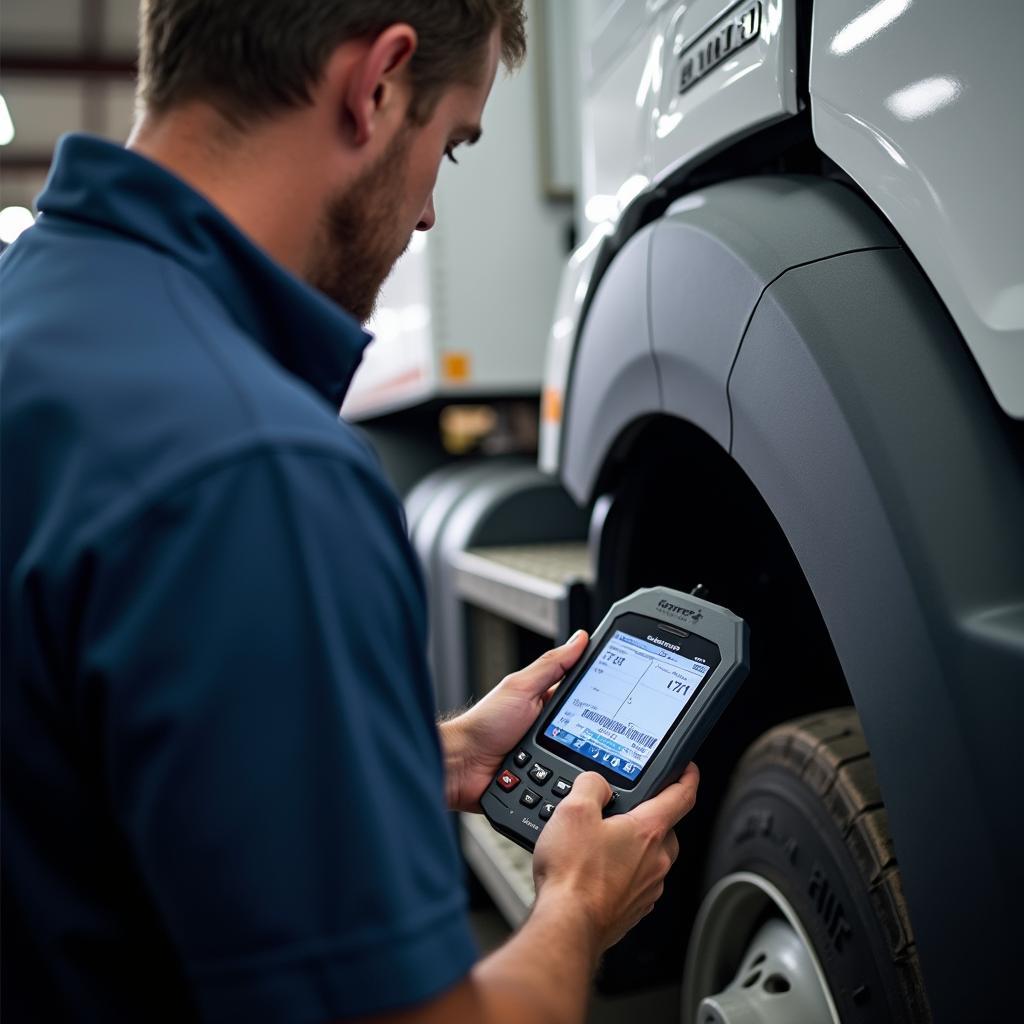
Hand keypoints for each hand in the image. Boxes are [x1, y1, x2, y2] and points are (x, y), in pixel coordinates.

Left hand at [441, 630, 588, 811]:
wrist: (461, 766)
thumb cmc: (484, 724)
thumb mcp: (521, 687)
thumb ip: (551, 665)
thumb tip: (580, 639)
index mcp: (548, 703)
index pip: (586, 698)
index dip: (605, 698)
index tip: (624, 700)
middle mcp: (550, 731)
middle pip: (589, 734)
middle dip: (594, 740)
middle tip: (597, 741)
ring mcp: (547, 757)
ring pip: (580, 763)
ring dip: (579, 765)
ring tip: (570, 762)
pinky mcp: (543, 783)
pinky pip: (565, 787)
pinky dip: (567, 787)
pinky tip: (566, 784)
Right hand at [532, 763, 699, 950]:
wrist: (567, 924)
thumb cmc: (574, 874)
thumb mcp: (574, 810)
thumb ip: (591, 785)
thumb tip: (597, 783)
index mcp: (648, 831)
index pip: (681, 796)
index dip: (687, 777)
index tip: (689, 769)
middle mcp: (656, 861)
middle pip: (666, 829)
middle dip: (652, 816)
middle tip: (629, 809)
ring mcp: (647, 888)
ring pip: (651, 857)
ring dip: (635, 847)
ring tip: (603, 842)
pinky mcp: (633, 909)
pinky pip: (637, 882)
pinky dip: (624, 872)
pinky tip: (598, 871)